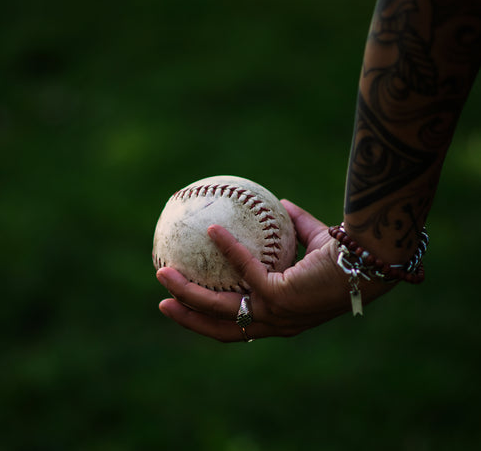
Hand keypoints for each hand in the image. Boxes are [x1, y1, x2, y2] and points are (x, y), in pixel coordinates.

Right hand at [157, 200, 393, 341]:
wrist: (373, 259)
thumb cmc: (351, 254)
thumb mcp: (316, 240)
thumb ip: (296, 226)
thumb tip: (279, 205)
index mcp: (282, 316)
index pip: (239, 326)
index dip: (210, 320)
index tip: (188, 305)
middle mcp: (277, 322)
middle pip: (221, 331)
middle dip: (189, 320)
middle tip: (163, 303)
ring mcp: (277, 314)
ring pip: (220, 309)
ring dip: (188, 294)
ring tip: (163, 274)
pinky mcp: (280, 297)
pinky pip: (244, 269)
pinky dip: (227, 248)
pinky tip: (212, 230)